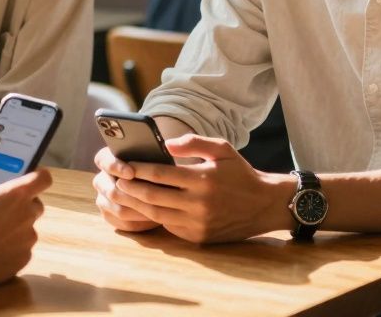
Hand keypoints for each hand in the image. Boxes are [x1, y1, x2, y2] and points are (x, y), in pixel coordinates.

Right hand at [0, 170, 51, 316]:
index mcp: (17, 193)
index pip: (43, 178)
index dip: (38, 176)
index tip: (32, 177)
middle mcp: (28, 215)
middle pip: (36, 204)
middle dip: (22, 205)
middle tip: (2, 208)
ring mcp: (27, 239)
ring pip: (27, 228)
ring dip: (15, 228)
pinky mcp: (23, 259)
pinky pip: (21, 249)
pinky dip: (10, 248)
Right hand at [92, 146, 159, 232]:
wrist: (161, 189)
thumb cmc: (159, 167)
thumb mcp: (159, 156)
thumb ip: (160, 151)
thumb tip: (170, 147)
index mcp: (109, 158)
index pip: (103, 160)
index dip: (115, 166)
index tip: (131, 173)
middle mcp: (102, 178)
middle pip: (108, 188)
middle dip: (130, 194)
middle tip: (150, 197)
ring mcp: (103, 198)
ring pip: (116, 207)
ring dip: (138, 209)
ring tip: (158, 208)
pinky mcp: (109, 215)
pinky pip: (121, 222)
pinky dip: (138, 222)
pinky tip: (154, 218)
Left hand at [99, 135, 290, 243]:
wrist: (263, 205)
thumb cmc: (240, 173)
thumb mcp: (222, 149)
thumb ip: (193, 142)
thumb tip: (164, 144)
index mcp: (202, 180)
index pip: (159, 174)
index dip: (138, 169)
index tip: (124, 164)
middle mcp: (198, 204)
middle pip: (152, 196)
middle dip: (130, 188)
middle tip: (116, 180)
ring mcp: (197, 223)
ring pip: (156, 214)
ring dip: (137, 204)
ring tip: (124, 193)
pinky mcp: (197, 237)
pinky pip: (168, 226)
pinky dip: (154, 216)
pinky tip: (145, 206)